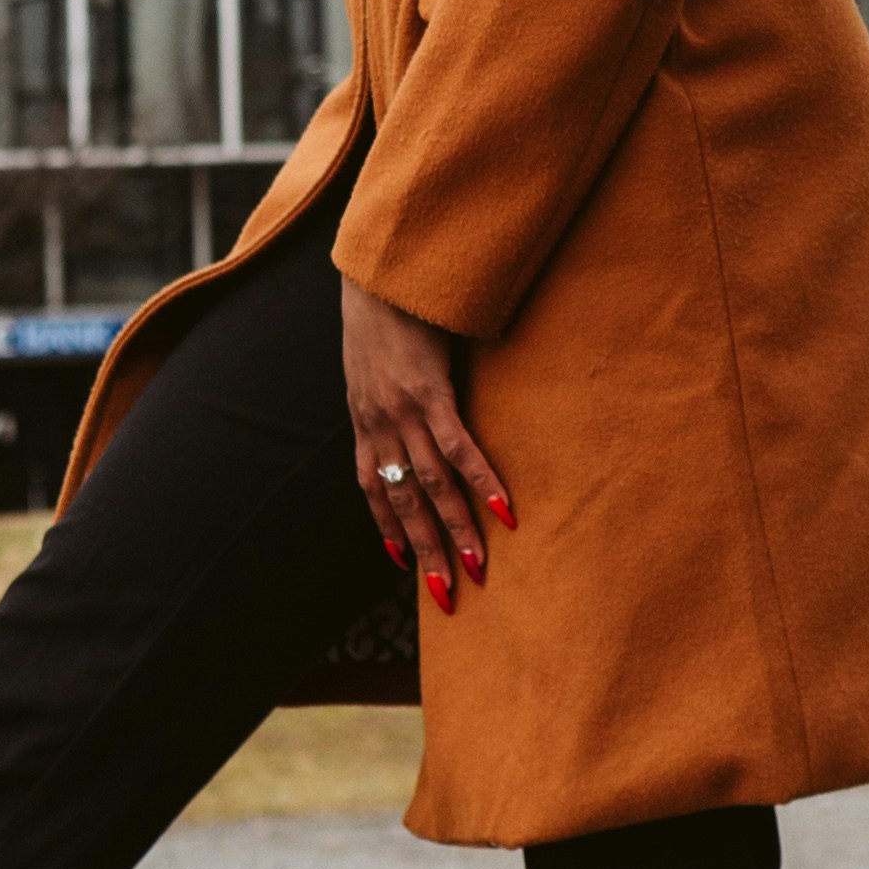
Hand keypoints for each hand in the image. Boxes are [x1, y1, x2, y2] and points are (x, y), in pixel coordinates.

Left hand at [341, 276, 513, 609]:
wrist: (378, 272)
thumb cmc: (383, 312)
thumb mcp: (373, 362)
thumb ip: (388, 392)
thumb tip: (410, 409)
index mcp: (364, 422)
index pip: (373, 490)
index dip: (388, 529)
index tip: (402, 565)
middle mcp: (378, 425)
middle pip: (403, 502)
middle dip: (426, 551)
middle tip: (448, 595)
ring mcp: (402, 411)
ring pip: (430, 486)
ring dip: (456, 530)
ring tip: (480, 566)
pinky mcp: (430, 391)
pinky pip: (457, 448)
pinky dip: (481, 482)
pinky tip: (504, 510)